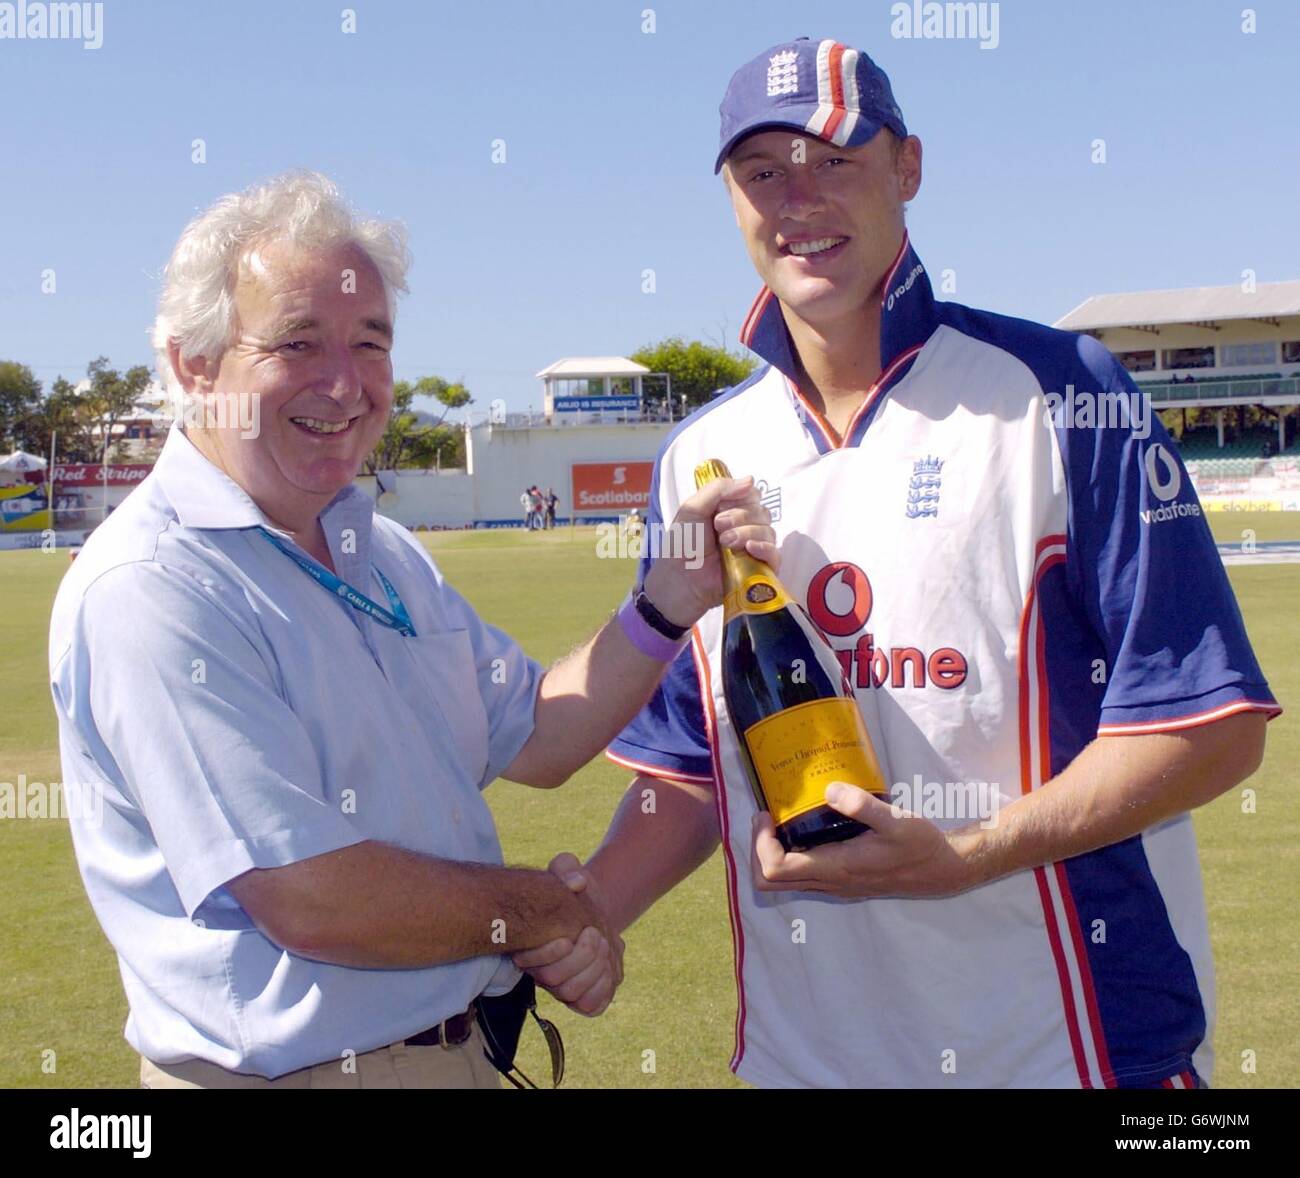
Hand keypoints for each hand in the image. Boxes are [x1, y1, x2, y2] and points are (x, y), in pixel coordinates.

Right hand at [513, 854, 624, 1015]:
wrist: (594, 913)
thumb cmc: (573, 893)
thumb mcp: (568, 872)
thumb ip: (566, 868)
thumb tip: (578, 882)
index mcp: (529, 946)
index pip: (526, 961)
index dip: (547, 952)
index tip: (568, 936)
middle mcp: (541, 972)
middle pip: (554, 981)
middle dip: (581, 958)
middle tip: (595, 934)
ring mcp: (562, 987)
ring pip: (573, 995)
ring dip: (595, 971)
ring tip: (605, 946)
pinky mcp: (584, 998)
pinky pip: (591, 1006)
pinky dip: (604, 989)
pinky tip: (611, 967)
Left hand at [641, 475, 777, 629]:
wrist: (679, 578)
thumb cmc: (683, 544)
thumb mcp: (693, 508)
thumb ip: (718, 489)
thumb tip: (751, 479)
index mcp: (731, 511)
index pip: (753, 494)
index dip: (741, 496)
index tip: (720, 507)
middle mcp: (746, 527)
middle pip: (762, 511)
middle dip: (740, 515)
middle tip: (718, 526)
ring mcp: (754, 548)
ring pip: (768, 530)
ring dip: (746, 531)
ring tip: (725, 542)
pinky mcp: (760, 569)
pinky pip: (776, 554)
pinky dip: (765, 548)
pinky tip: (749, 548)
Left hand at [751, 784, 982, 898]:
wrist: (941, 870)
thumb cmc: (920, 846)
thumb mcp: (897, 821)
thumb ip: (864, 807)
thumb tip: (830, 790)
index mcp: (835, 869)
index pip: (775, 870)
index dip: (760, 844)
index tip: (767, 814)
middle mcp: (828, 882)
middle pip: (769, 882)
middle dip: (757, 849)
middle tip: (765, 817)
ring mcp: (833, 884)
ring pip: (783, 880)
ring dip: (770, 852)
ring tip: (778, 819)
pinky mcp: (840, 879)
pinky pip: (800, 874)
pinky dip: (788, 854)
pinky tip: (801, 827)